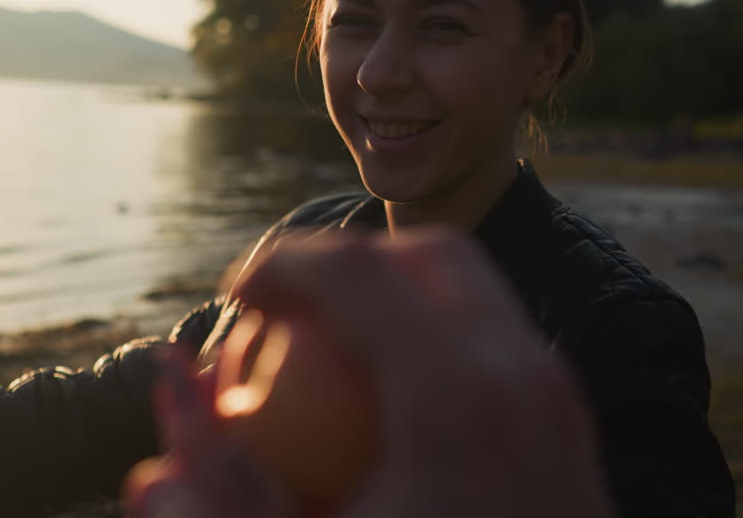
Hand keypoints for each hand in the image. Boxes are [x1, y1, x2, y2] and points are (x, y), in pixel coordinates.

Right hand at [125, 229, 614, 517]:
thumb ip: (223, 490)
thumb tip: (171, 376)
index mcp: (460, 399)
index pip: (359, 272)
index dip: (282, 263)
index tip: (234, 297)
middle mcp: (525, 373)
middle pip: (429, 252)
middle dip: (344, 258)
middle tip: (280, 307)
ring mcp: (559, 392)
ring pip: (471, 286)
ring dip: (392, 290)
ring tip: (322, 343)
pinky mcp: (570, 417)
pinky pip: (494, 335)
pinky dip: (433, 332)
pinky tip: (379, 393)